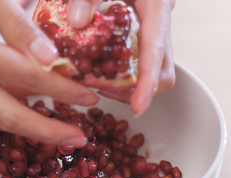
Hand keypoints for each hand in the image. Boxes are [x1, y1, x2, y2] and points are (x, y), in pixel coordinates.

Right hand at [0, 0, 98, 146]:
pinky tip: (28, 108)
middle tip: (78, 139)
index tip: (89, 97)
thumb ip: (15, 24)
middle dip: (45, 131)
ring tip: (58, 130)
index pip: (25, 76)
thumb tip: (49, 57)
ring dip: (26, 126)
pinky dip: (8, 111)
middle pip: (4, 116)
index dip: (61, 89)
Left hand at [67, 0, 175, 115]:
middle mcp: (159, 23)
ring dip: (128, 83)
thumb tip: (78, 21)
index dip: (147, 84)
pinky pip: (139, 60)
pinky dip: (121, 70)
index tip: (138, 106)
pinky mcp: (142, 34)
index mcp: (156, 8)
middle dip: (137, 90)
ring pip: (151, 69)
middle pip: (162, 70)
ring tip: (95, 80)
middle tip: (102, 91)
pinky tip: (96, 66)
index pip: (156, 53)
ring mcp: (153, 30)